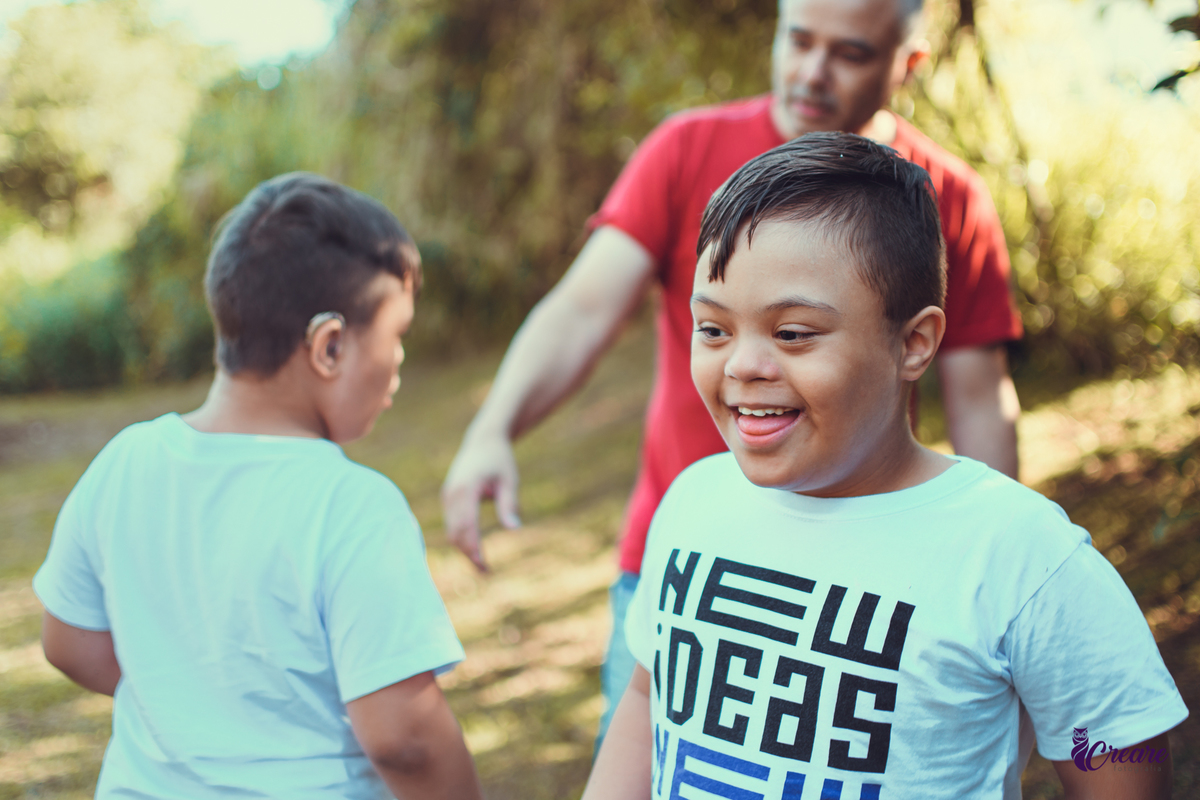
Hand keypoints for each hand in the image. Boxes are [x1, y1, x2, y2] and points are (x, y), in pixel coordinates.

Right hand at [441, 431, 521, 571]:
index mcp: (466, 489)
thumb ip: (509, 504)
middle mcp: (452, 494)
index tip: (484, 565)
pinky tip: (475, 550)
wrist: (483, 440)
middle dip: (469, 554)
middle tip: (486, 572)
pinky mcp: (448, 498)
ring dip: (464, 549)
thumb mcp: (509, 480)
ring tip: (482, 565)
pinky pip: (451, 524)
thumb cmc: (500, 460)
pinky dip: (461, 539)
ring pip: (451, 531)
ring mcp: (447, 496)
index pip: (467, 525)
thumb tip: (514, 529)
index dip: (473, 548)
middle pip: (456, 532)